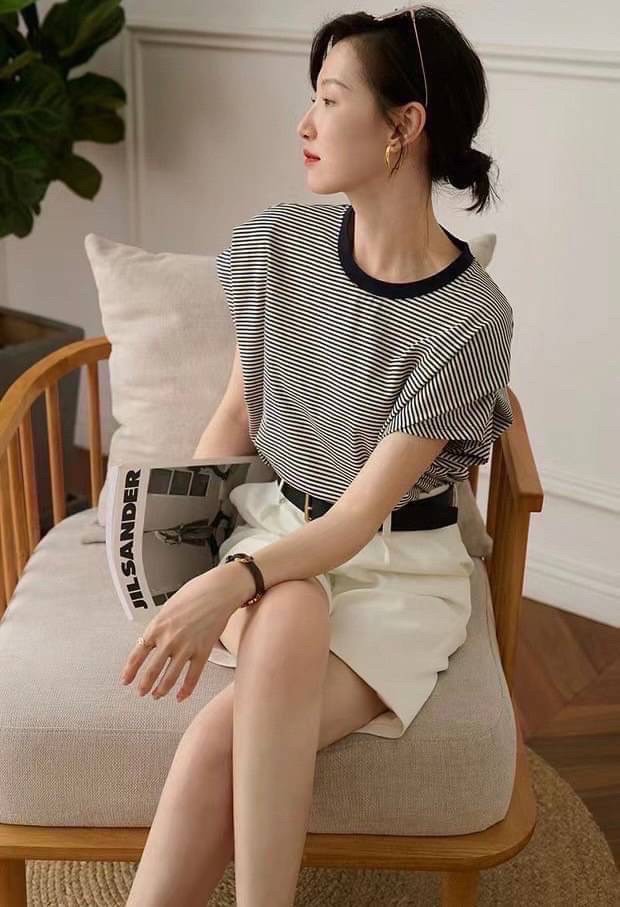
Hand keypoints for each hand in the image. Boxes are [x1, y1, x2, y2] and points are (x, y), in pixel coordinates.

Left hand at [119, 568, 237, 702]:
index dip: (130, 670)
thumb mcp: (169, 606)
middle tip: (141, 692)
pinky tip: (181, 696)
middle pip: (152, 670)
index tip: (126, 680)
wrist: (218, 591)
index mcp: (157, 626)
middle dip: (144, 685)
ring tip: (157, 695)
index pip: (138, 653)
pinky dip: (186, 690)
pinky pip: (192, 677)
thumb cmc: (196, 593)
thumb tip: (156, 637)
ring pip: (170, 677)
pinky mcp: (203, 651)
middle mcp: (169, 639)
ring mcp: (186, 647)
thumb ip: (161, 624)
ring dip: (161, 690)